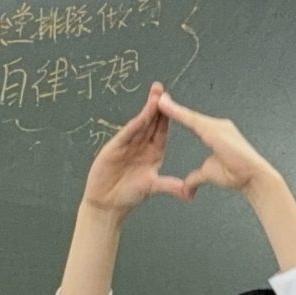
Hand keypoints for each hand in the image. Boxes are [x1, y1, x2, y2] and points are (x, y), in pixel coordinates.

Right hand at [81, 82, 189, 213]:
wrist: (107, 203)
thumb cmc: (128, 195)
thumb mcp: (152, 188)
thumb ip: (169, 186)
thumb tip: (188, 193)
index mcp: (153, 153)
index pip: (162, 131)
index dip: (168, 117)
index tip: (175, 103)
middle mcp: (141, 146)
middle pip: (151, 122)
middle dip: (157, 105)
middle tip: (162, 89)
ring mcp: (127, 145)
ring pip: (140, 124)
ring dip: (148, 110)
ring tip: (155, 94)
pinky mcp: (115, 148)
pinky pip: (128, 134)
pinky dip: (135, 124)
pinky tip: (142, 115)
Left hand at [159, 92, 279, 195]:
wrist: (254, 178)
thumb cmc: (238, 176)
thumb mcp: (209, 174)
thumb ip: (196, 178)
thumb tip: (187, 189)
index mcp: (217, 134)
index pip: (193, 123)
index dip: (178, 115)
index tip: (164, 108)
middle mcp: (219, 126)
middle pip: (191, 116)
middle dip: (173, 107)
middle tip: (156, 96)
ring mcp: (219, 126)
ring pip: (190, 115)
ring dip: (173, 107)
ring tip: (157, 99)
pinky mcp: (216, 129)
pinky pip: (192, 120)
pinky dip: (178, 112)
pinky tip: (165, 106)